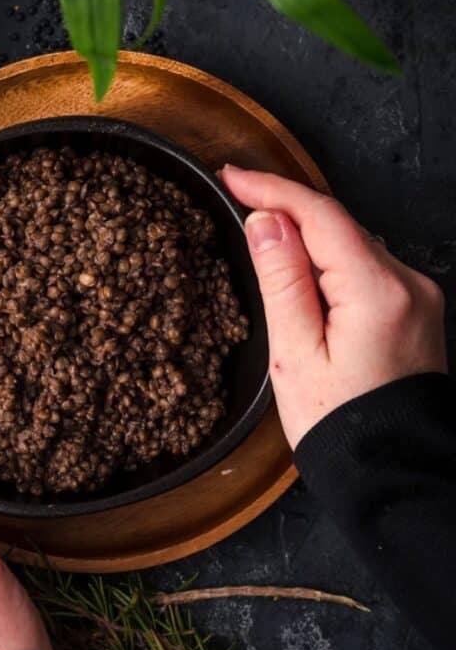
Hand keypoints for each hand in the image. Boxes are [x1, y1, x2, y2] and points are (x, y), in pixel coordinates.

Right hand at [220, 165, 446, 448]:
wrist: (391, 473)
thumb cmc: (338, 424)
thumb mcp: (294, 354)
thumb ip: (283, 282)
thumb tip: (266, 221)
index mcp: (378, 291)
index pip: (320, 216)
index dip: (272, 190)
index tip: (232, 176)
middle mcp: (408, 284)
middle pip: (338, 225)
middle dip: (286, 206)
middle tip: (237, 193)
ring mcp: (417, 297)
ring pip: (351, 243)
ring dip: (306, 231)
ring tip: (260, 227)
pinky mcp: (413, 311)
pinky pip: (365, 267)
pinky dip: (329, 257)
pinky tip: (301, 264)